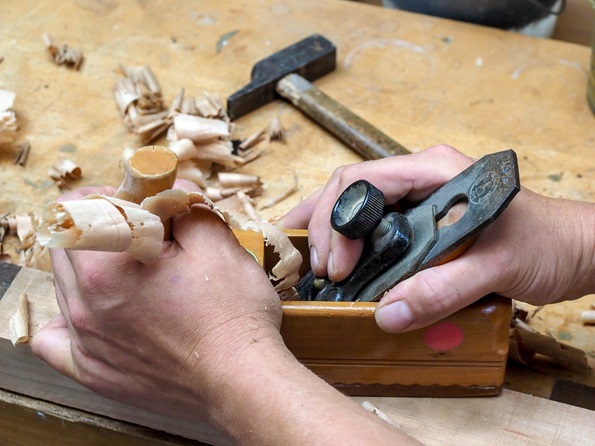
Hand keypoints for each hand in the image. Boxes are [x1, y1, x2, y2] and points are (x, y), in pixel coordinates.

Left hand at [31, 181, 283, 420]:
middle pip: (66, 245)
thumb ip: (185, 207)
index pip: (81, 209)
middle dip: (97, 228)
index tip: (136, 202)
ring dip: (89, 266)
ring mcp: (84, 343)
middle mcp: (83, 305)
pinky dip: (66, 318)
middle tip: (138, 233)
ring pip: (63, 285)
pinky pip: (54, 340)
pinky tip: (94, 312)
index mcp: (106, 267)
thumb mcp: (217, 243)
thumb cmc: (233, 315)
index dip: (111, 196)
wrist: (242, 380)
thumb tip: (171, 190)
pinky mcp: (93, 372)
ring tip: (131, 272)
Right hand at [281, 145, 594, 331]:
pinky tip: (336, 261)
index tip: (337, 266)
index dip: (339, 220)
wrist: (578, 250)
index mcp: (435, 170)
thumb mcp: (498, 267)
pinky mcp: (423, 220)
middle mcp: (421, 177)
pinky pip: (375, 224)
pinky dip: (350, 241)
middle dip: (324, 224)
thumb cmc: (548, 244)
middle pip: (351, 188)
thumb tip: (385, 315)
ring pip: (358, 203)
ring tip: (307, 258)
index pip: (364, 181)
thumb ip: (442, 289)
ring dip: (329, 229)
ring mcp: (420, 197)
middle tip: (316, 269)